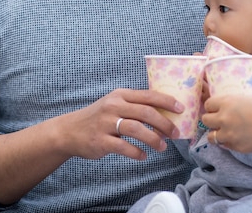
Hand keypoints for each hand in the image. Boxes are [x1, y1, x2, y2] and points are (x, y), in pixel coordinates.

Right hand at [59, 88, 183, 160]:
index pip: (148, 95)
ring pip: (136, 129)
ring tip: (162, 147)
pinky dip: (137, 152)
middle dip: (164, 123)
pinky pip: (124, 147)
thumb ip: (135, 106)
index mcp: (121, 95)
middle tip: (175, 134)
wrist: (70, 131)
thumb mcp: (115, 104)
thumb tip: (165, 114)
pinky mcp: (101, 141)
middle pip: (145, 112)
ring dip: (153, 139)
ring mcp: (106, 123)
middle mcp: (114, 106)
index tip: (181, 109)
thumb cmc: (99, 117)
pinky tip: (144, 156)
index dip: (167, 101)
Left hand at [202, 93, 251, 152]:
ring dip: (217, 134)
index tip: (218, 108)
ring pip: (211, 137)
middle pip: (205, 120)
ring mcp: (229, 134)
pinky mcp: (237, 147)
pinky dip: (228, 143)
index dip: (213, 107)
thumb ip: (246, 101)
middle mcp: (224, 118)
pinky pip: (224, 146)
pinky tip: (236, 140)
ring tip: (226, 133)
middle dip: (212, 120)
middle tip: (221, 121)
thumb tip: (251, 103)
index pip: (208, 104)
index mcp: (228, 101)